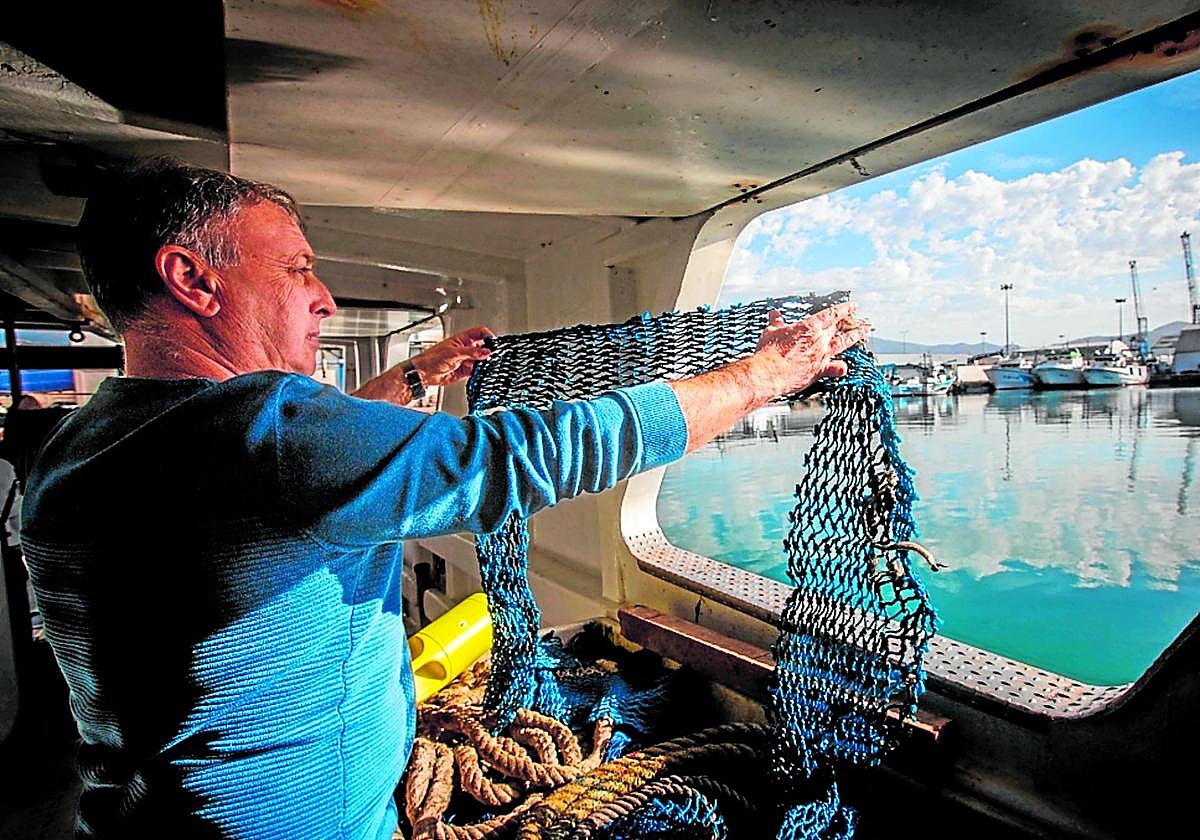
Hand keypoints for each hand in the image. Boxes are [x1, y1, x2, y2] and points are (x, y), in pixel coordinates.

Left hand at [410, 326, 494, 386]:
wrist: (423, 373)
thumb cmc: (432, 359)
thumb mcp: (454, 353)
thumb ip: (472, 353)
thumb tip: (486, 352)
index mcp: (462, 339)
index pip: (479, 333)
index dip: (488, 336)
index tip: (494, 344)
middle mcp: (465, 348)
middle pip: (482, 347)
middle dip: (488, 351)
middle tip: (493, 356)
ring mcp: (465, 359)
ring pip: (480, 360)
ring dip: (484, 363)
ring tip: (486, 366)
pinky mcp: (464, 370)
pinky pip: (476, 370)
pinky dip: (479, 372)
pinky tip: (480, 372)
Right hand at [753, 302, 870, 396]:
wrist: (770, 373)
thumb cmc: (770, 352)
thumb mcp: (771, 331)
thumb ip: (777, 323)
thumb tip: (774, 314)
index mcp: (809, 327)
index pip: (832, 314)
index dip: (844, 309)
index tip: (853, 306)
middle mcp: (820, 340)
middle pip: (839, 328)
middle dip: (850, 322)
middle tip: (860, 319)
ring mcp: (822, 355)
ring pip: (844, 343)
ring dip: (855, 336)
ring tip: (864, 332)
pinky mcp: (820, 371)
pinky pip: (836, 368)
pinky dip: (840, 367)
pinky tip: (843, 368)